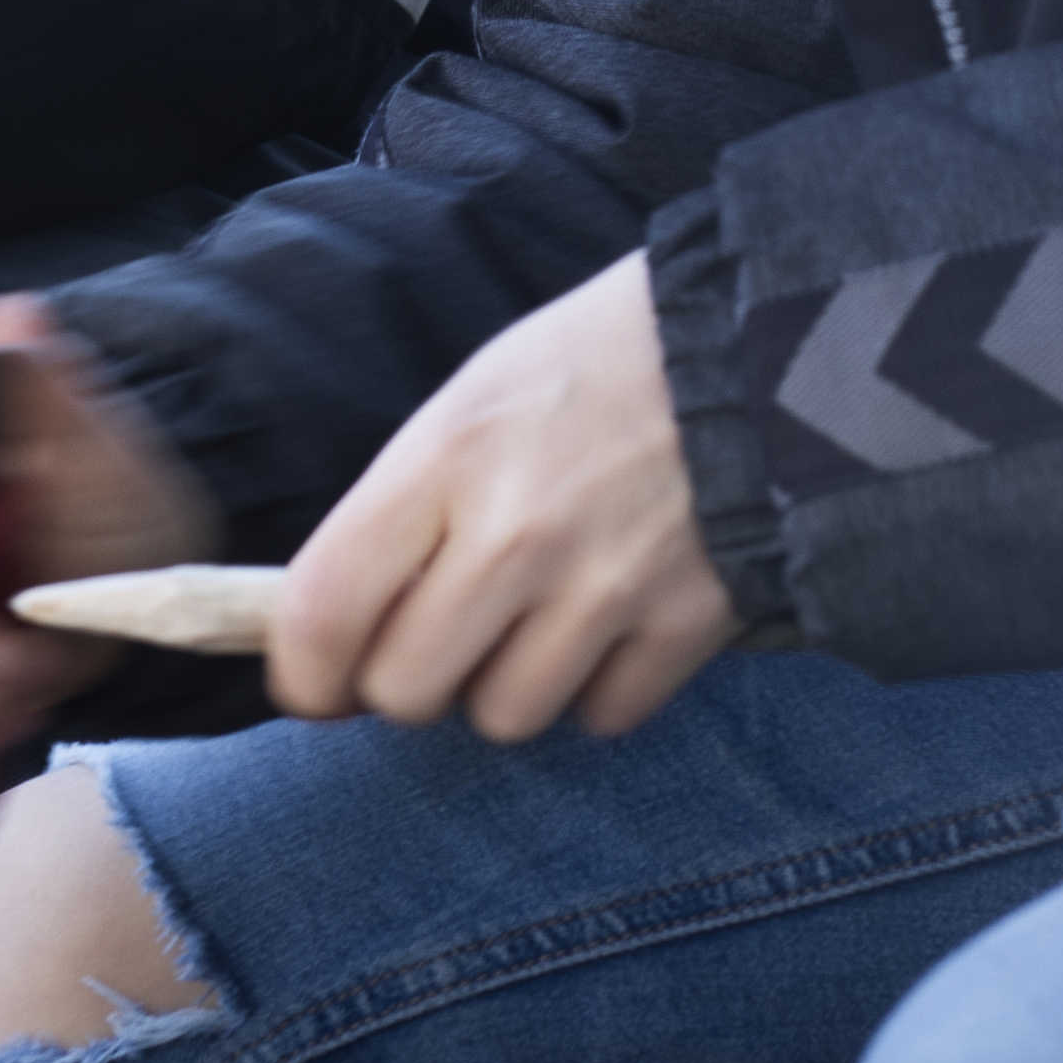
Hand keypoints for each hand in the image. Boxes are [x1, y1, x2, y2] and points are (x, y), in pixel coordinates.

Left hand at [276, 252, 735, 740]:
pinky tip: (614, 621)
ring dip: (508, 684)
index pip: (323, 613)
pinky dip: (601, 685)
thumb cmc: (594, 366)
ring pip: (504, 716)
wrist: (757, 346)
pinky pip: (602, 715)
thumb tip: (337, 632)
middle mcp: (516, 533)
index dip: (305, 672)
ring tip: (540, 617)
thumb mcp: (473, 401)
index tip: (321, 679)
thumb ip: (401, 512)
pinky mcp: (686, 625)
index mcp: (446, 459)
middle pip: (407, 691)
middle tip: (444, 635)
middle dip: (413, 677)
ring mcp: (605, 586)